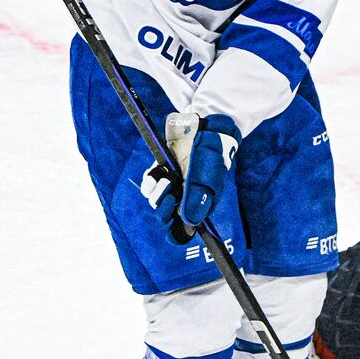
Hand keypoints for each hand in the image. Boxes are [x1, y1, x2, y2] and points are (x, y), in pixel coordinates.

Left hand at [140, 112, 240, 241]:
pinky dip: (149, 182)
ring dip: (158, 193)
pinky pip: (148, 185)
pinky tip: (157, 174)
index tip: (172, 234)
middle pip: (168, 216)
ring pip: (156, 201)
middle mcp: (187, 195)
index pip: (188, 226)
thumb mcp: (206, 175)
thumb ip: (197, 198)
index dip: (179, 233)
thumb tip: (189, 224)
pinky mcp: (161, 171)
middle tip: (170, 195)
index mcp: (202, 201)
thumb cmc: (210, 151)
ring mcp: (174, 183)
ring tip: (167, 178)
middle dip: (165, 209)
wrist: (202, 124)